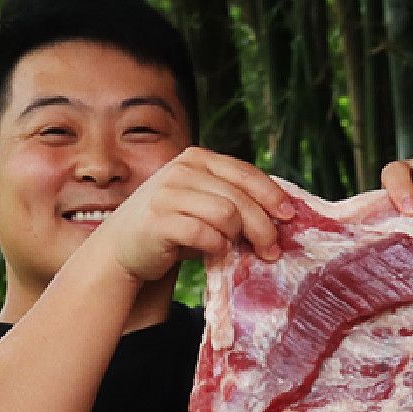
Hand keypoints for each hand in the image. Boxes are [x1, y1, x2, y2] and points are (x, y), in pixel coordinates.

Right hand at [103, 147, 292, 279]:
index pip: (245, 173)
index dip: (272, 195)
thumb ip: (232, 198)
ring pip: (226, 215)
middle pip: (240, 198)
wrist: (123, 247)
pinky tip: (216, 252)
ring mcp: (167, 193)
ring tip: (235, 249)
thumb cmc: (172, 225)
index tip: (289, 216)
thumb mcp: (203, 201)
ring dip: (237, 238)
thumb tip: (280, 214)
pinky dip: (216, 246)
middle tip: (271, 250)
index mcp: (197, 159)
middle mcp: (181, 170)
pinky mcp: (158, 221)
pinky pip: (203, 234)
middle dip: (263, 227)